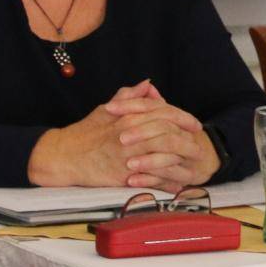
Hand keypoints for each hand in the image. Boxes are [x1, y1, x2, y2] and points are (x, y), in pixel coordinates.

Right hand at [27, 81, 215, 188]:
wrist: (65, 156)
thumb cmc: (86, 132)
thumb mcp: (107, 109)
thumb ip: (130, 96)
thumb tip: (147, 85)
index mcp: (128, 116)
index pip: (164, 112)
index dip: (183, 117)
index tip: (195, 124)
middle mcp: (130, 133)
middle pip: (169, 132)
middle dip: (188, 137)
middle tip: (200, 143)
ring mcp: (127, 154)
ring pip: (164, 153)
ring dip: (182, 157)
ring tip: (194, 161)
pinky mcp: (124, 175)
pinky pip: (152, 177)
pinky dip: (167, 179)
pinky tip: (178, 181)